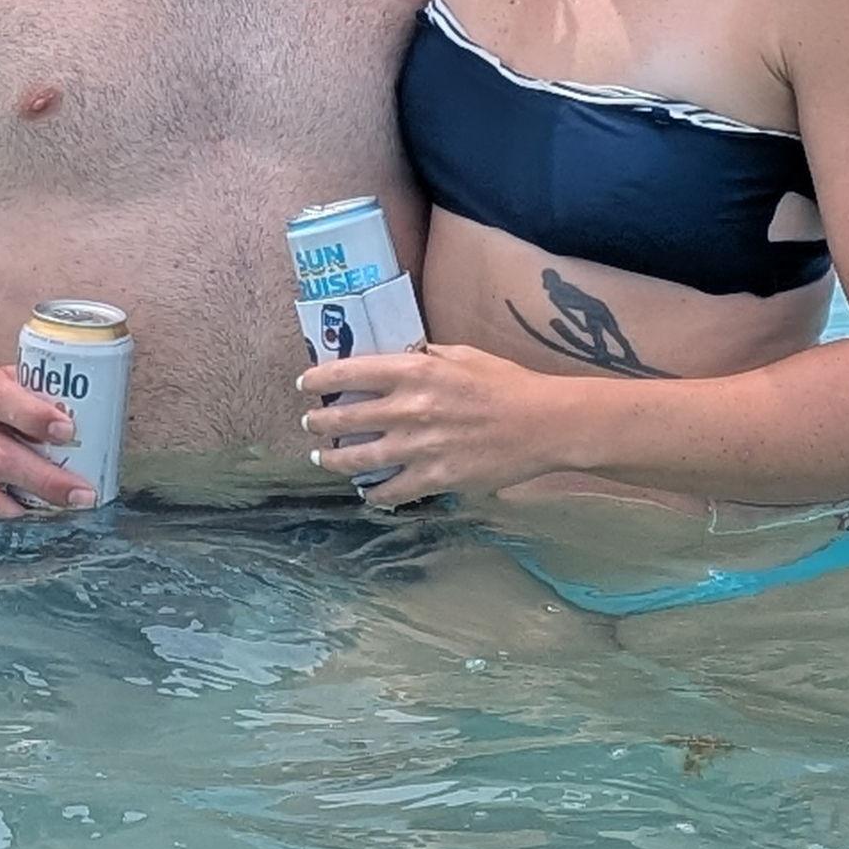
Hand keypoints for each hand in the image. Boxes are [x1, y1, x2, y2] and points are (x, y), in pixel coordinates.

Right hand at [0, 362, 97, 517]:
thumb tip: (80, 412)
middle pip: (0, 457)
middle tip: (81, 493)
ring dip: (22, 507)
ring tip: (56, 511)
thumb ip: (30, 392)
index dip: (36, 417)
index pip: (4, 401)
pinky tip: (20, 515)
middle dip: (45, 479)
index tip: (68, 431)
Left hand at [295, 342, 568, 506]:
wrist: (543, 423)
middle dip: (320, 424)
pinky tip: (367, 492)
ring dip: (335, 459)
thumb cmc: (506, 383)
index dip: (320, 380)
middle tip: (310, 425)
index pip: (351, 373)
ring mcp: (420, 447)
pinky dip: (374, 494)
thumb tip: (398, 356)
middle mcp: (410, 408)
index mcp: (416, 371)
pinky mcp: (436, 478)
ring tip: (323, 457)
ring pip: (359, 459)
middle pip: (346, 418)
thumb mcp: (462, 354)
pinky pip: (392, 491)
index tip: (305, 385)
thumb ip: (425, 356)